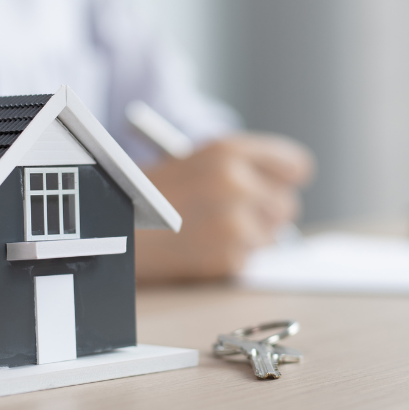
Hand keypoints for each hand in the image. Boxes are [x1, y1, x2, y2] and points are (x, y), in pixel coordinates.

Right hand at [136, 134, 313, 282]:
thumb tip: (287, 188)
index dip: (286, 178)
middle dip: (266, 213)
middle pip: (287, 205)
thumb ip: (245, 168)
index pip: (295, 166)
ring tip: (210, 230)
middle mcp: (236, 184)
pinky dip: (232, 257)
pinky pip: (251, 258)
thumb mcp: (198, 160)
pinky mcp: (228, 258)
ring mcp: (234, 223)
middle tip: (233, 214)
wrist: (112, 230)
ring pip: (273, 236)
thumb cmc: (153, 194)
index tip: (278, 186)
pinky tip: (202, 247)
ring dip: (251, 237)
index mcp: (229, 151)